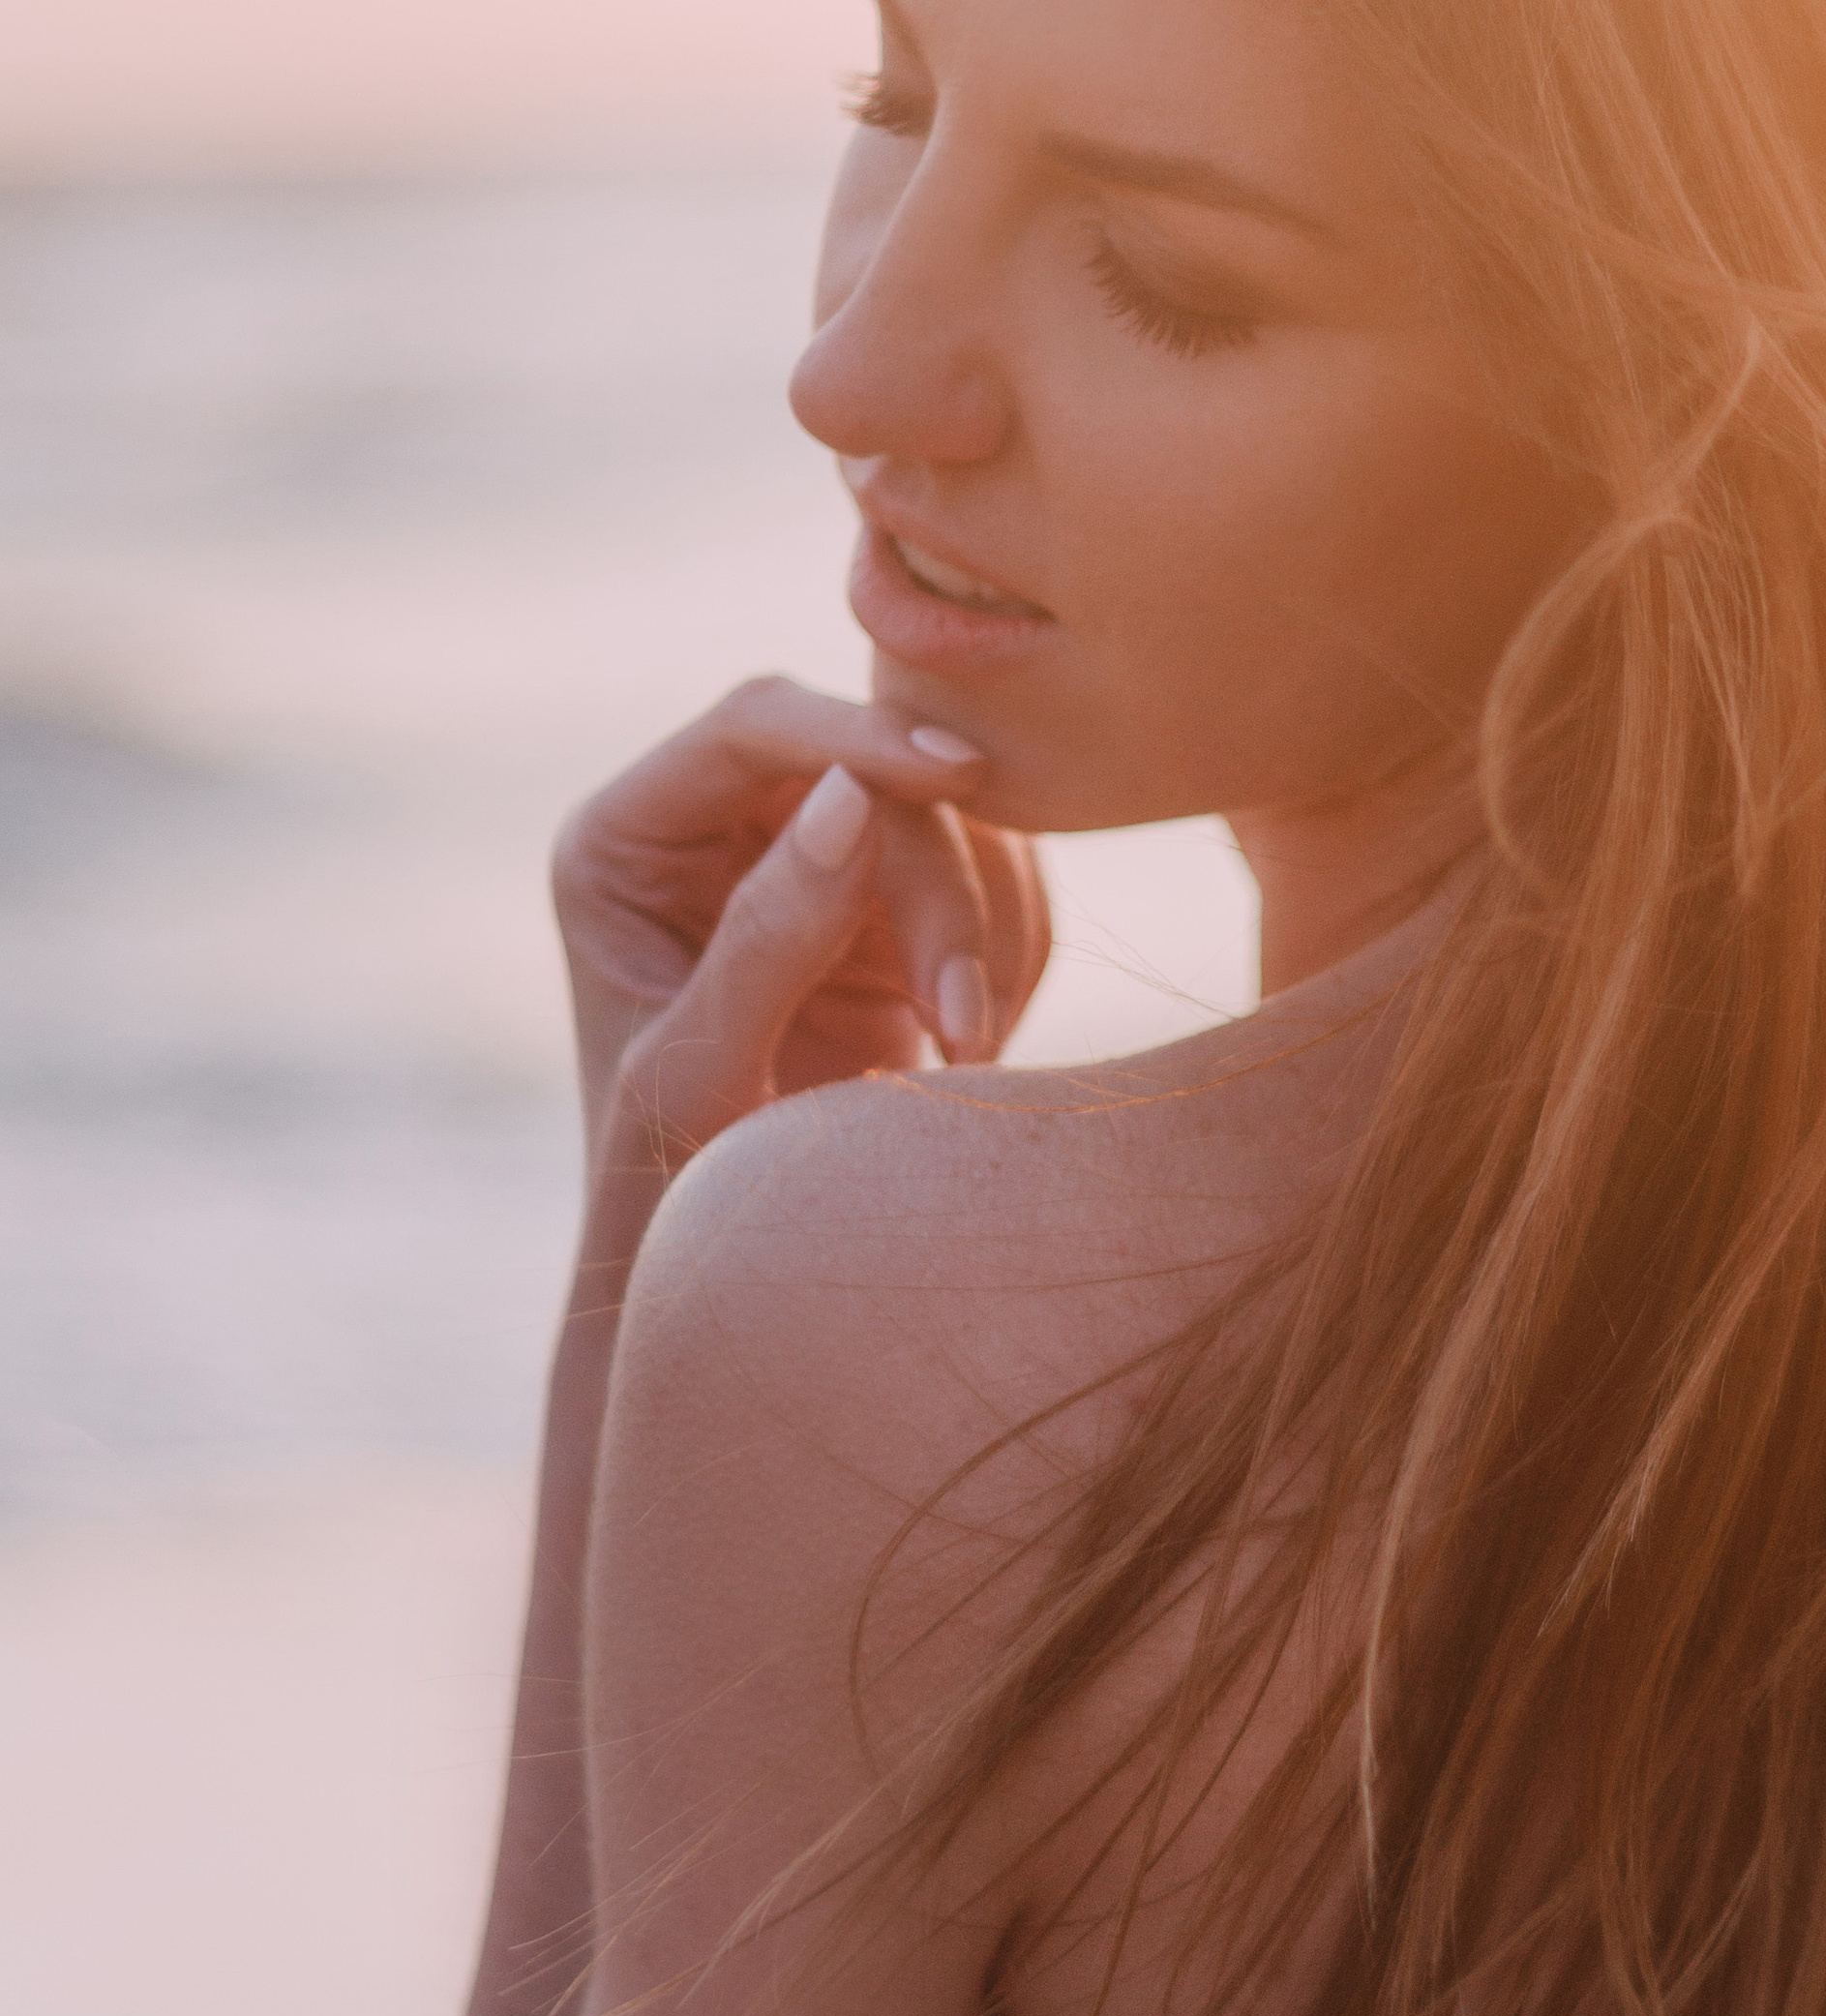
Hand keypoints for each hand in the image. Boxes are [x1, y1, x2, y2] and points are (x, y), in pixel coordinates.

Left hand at [552, 677, 1048, 1188]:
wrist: (727, 1289)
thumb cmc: (669, 1198)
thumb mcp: (700, 1073)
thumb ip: (767, 936)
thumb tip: (852, 796)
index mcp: (626, 842)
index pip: (753, 726)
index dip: (859, 732)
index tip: (959, 774)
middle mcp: (712, 830)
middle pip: (866, 771)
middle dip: (938, 885)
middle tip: (964, 1027)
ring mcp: (809, 865)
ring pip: (945, 819)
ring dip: (983, 926)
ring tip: (968, 1058)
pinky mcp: (890, 914)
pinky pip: (992, 880)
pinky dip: (1008, 953)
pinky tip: (978, 1049)